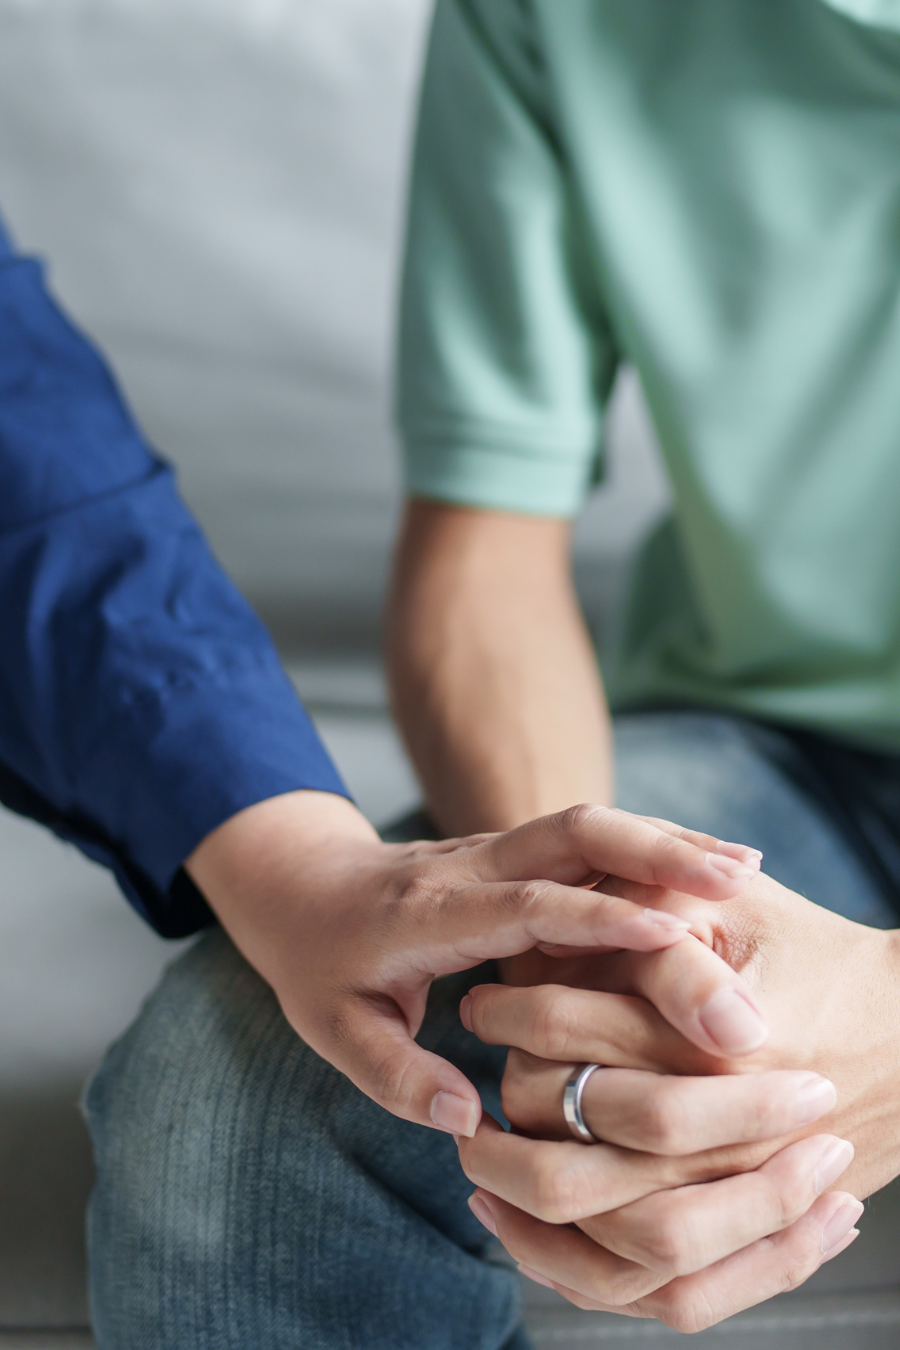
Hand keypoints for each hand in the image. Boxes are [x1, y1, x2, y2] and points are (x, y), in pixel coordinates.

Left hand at [185, 795, 761, 1136]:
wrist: (302, 886)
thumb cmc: (319, 964)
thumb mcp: (332, 1030)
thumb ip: (395, 1074)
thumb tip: (471, 1122)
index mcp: (428, 912)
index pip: (520, 905)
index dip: (593, 916)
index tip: (666, 932)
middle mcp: (471, 865)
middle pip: (570, 832)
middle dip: (655, 849)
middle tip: (736, 878)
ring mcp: (495, 848)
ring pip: (589, 825)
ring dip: (665, 840)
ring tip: (748, 867)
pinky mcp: (516, 850)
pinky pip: (589, 838)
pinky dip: (650, 844)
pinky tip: (707, 863)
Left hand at [456, 870, 899, 1327]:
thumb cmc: (817, 949)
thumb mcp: (735, 903)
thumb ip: (649, 905)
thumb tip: (551, 926)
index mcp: (722, 1037)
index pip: (571, 1033)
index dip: (511, 1013)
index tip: (483, 1001)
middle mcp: (740, 1132)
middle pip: (582, 1151)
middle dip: (510, 1123)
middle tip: (477, 1094)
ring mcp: (757, 1196)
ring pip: (619, 1241)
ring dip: (530, 1214)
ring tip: (481, 1169)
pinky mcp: (766, 1239)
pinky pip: (664, 1295)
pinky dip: (585, 1276)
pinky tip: (523, 1235)